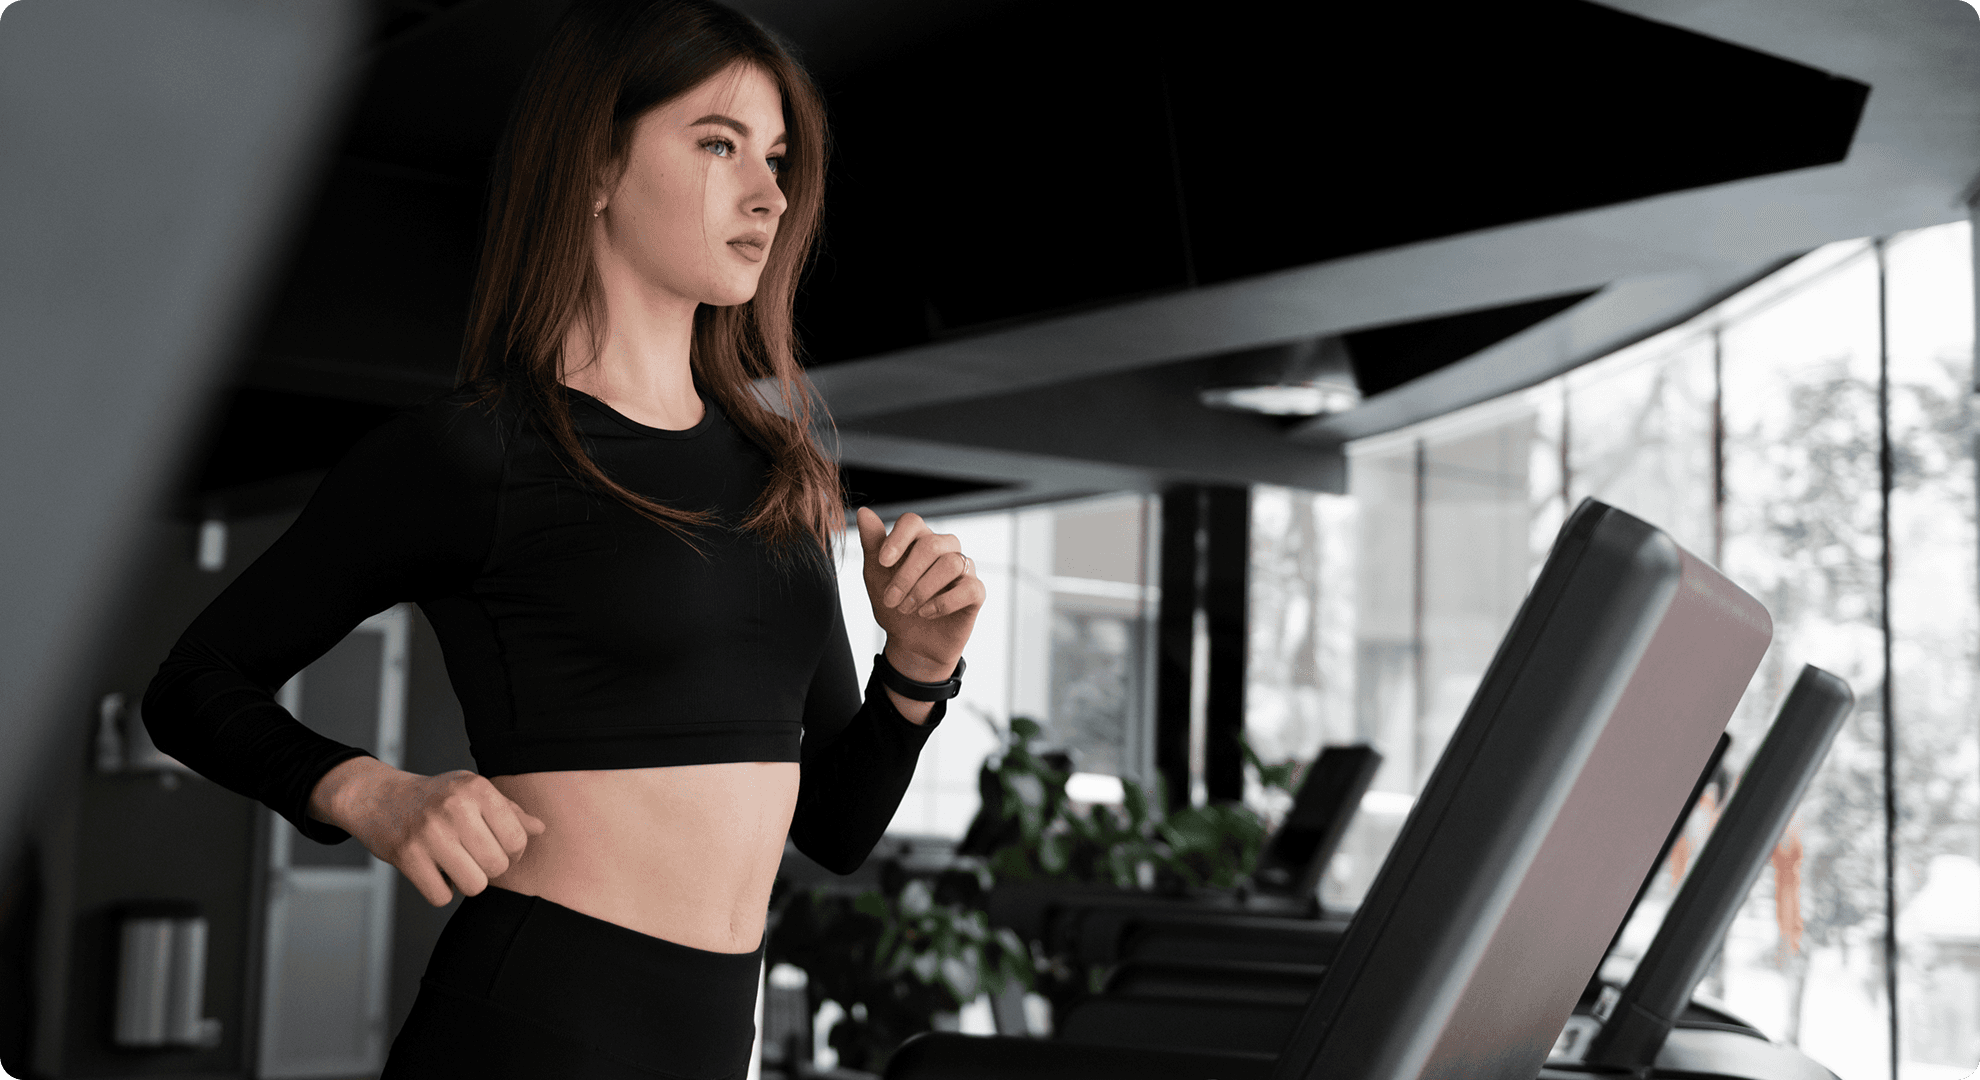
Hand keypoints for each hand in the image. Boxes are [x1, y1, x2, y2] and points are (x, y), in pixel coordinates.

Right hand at [307, 756, 546, 906]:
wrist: (378, 798)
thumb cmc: (435, 797)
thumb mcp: (473, 791)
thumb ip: (509, 811)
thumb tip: (540, 829)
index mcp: (477, 789)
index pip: (518, 839)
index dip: (513, 852)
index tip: (498, 848)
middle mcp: (455, 808)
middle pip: (498, 866)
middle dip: (489, 869)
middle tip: (473, 857)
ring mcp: (429, 833)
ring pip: (475, 886)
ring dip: (467, 882)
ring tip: (455, 865)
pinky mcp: (407, 856)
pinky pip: (442, 897)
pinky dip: (440, 891)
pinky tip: (433, 871)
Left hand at [856, 507, 982, 681]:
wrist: (910, 644)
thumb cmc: (895, 605)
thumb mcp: (877, 576)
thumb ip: (873, 544)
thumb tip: (864, 511)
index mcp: (919, 540)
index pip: (913, 522)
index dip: (898, 539)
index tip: (883, 563)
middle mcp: (945, 549)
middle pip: (932, 545)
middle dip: (906, 575)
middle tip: (891, 599)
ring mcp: (963, 569)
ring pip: (951, 564)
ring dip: (923, 590)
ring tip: (907, 608)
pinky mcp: (976, 592)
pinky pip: (970, 587)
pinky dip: (943, 603)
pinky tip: (926, 613)